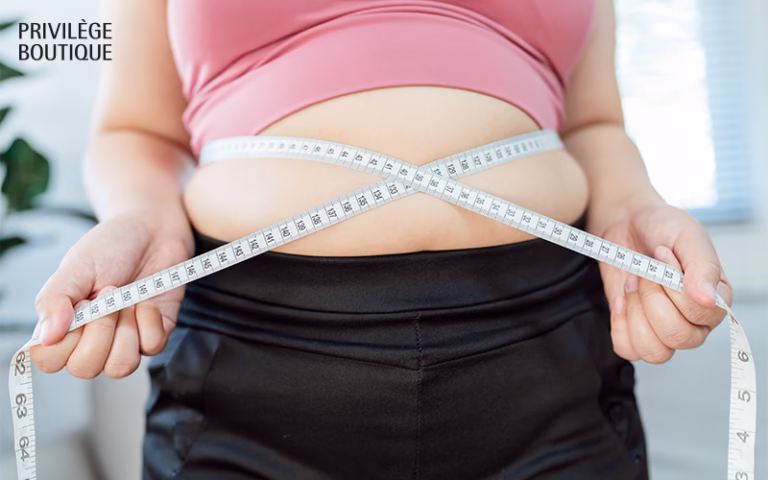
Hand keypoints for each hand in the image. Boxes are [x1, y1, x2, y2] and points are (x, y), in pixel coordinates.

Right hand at [30, 210, 193, 377]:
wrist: (154, 230)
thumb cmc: (111, 246)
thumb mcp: (76, 267)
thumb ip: (54, 301)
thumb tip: (44, 338)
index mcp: (64, 324)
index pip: (50, 360)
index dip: (65, 341)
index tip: (80, 304)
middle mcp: (92, 338)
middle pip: (85, 368)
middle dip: (99, 331)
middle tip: (108, 294)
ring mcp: (125, 339)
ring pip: (120, 367)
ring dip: (125, 329)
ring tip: (126, 299)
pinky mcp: (154, 334)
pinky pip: (151, 347)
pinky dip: (150, 322)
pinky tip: (146, 301)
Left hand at [591, 197, 732, 363]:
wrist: (628, 223)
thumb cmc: (663, 228)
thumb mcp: (687, 236)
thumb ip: (702, 267)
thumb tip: (708, 300)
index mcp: (716, 299)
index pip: (702, 314)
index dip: (675, 287)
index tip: (662, 254)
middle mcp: (694, 321)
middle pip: (678, 337)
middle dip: (652, 300)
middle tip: (644, 272)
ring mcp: (664, 328)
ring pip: (655, 351)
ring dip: (636, 314)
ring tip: (633, 284)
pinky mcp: (635, 329)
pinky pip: (628, 349)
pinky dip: (619, 325)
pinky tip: (621, 300)